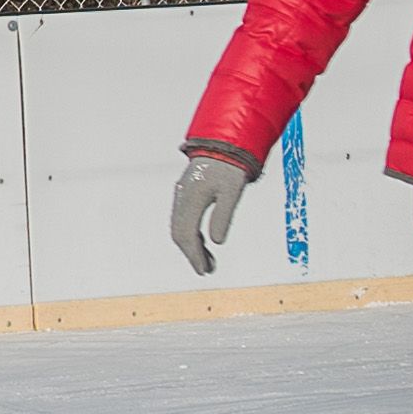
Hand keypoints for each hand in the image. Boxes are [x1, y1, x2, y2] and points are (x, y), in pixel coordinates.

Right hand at [170, 154, 248, 277]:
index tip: (204, 271)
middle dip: (191, 254)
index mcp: (192, 197)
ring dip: (192, 245)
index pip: (187, 234)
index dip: (194, 255)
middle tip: (207, 270)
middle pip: (179, 233)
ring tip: (209, 261)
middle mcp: (182, 196)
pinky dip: (191, 234)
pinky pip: (183, 219)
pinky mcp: (186, 192)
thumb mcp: (233, 191)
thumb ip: (223, 216)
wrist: (224, 142)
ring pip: (179, 227)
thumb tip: (217, 242)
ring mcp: (182, 194)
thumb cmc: (231, 166)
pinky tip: (204, 242)